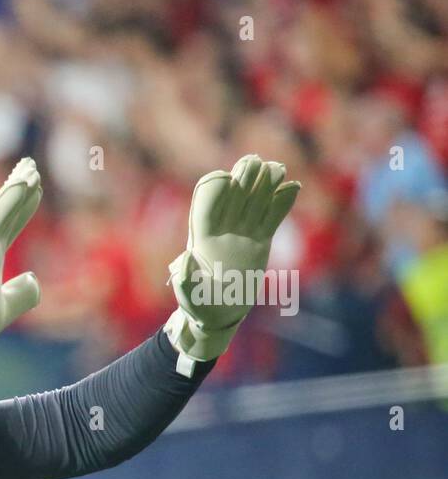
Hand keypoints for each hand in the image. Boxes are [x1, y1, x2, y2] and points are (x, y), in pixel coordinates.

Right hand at [0, 158, 42, 378]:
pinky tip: (29, 180)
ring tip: (32, 167)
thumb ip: (22, 293)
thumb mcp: (6, 307)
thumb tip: (34, 278)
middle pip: (4, 211)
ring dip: (18, 185)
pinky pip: (2, 213)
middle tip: (30, 167)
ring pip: (3, 207)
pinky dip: (15, 195)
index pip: (7, 228)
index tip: (34, 192)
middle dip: (17, 188)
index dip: (22, 209)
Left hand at [165, 154, 300, 369]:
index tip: (228, 178)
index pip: (208, 204)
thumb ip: (185, 280)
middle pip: (233, 195)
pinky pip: (272, 217)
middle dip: (243, 178)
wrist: (218, 315)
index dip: (216, 189)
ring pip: (254, 201)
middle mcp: (223, 230)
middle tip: (257, 162)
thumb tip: (184, 258)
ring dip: (265, 184)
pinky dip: (282, 203)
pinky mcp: (260, 241)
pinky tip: (293, 187)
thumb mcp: (189, 297)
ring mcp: (242, 234)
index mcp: (203, 238)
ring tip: (278, 169)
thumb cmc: (200, 306)